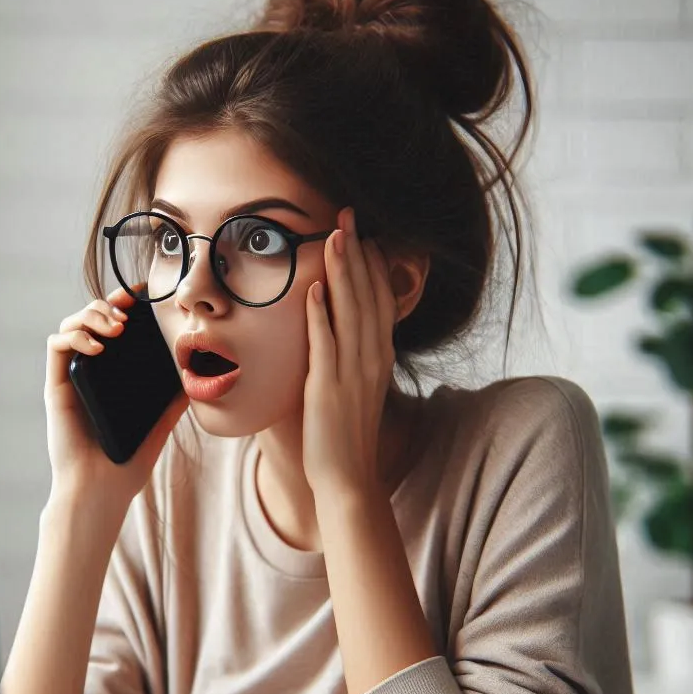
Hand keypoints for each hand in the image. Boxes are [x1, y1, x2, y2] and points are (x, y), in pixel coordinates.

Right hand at [44, 286, 187, 505]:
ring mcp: (71, 378)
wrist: (99, 490)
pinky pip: (56, 345)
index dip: (124, 307)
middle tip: (129, 306)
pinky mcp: (56, 387)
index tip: (143, 298)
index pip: (113, 330)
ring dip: (93, 315)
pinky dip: (76, 336)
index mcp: (110, 378)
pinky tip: (99, 347)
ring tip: (116, 326)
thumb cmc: (125, 464)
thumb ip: (173, 404)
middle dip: (108, 303)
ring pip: (70, 324)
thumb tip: (198, 380)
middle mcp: (88, 373)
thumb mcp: (158, 427)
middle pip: (90, 319)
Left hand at [302, 206, 397, 500]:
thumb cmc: (345, 435)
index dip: (372, 264)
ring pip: (349, 311)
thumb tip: (338, 332)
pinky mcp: (328, 388)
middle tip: (347, 215)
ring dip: (341, 272)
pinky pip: (325, 344)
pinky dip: (320, 314)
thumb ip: (350, 358)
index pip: (380, 300)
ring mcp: (351, 373)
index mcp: (378, 357)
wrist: (348, 478)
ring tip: (333, 236)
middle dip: (356, 253)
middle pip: (367, 295)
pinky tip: (312, 288)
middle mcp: (370, 359)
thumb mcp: (355, 389)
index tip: (362, 233)